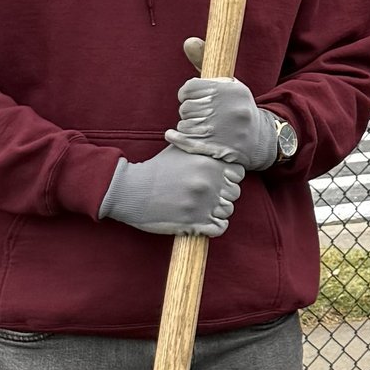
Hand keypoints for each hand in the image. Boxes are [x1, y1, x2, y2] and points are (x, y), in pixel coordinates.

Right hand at [99, 146, 243, 236]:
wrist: (130, 191)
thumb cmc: (156, 170)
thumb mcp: (180, 149)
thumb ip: (203, 147)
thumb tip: (221, 141)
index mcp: (208, 163)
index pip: (238, 174)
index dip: (228, 178)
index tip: (215, 181)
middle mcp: (208, 183)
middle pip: (234, 193)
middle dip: (222, 195)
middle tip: (204, 196)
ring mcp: (202, 204)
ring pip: (228, 211)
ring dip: (217, 211)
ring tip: (200, 208)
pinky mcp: (194, 223)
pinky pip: (220, 228)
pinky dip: (214, 226)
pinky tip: (201, 220)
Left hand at [172, 50, 286, 169]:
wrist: (260, 140)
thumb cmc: (237, 108)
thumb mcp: (228, 84)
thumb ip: (205, 62)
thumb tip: (188, 41)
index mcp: (232, 90)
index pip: (190, 88)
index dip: (186, 94)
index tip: (189, 98)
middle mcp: (230, 109)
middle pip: (187, 108)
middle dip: (188, 111)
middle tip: (197, 115)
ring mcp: (225, 131)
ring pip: (185, 125)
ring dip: (186, 126)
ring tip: (197, 127)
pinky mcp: (219, 149)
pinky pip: (186, 142)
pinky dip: (177, 138)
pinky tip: (175, 136)